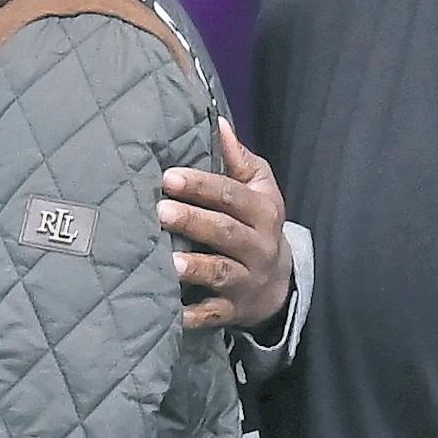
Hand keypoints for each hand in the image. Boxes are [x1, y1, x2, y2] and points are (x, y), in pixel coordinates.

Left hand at [159, 120, 291, 333]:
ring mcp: (246, 280)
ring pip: (222, 273)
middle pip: (225, 232)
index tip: (169, 176)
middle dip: (193, 221)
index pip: (232, 196)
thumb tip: (218, 122)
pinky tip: (171, 311)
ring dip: (196, 268)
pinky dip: (192, 315)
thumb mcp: (259, 190)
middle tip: (160, 211)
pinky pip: (213, 314)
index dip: (202, 186)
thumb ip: (238, 160)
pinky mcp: (232, 310)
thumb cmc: (257, 225)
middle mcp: (258, 246)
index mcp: (263, 212)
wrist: (278, 283)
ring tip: (169, 262)